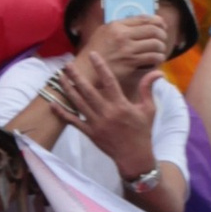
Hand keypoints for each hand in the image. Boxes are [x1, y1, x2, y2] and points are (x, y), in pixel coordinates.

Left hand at [50, 44, 158, 177]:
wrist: (134, 156)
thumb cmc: (142, 131)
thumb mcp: (149, 109)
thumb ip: (148, 89)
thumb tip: (157, 71)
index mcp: (121, 105)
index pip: (109, 81)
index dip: (101, 67)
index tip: (93, 55)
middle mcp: (107, 113)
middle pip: (88, 91)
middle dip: (77, 76)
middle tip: (68, 64)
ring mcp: (96, 123)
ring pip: (78, 103)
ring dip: (68, 89)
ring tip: (60, 77)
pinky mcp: (90, 133)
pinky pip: (74, 121)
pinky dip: (62, 113)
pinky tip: (53, 103)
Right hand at [87, 9, 171, 84]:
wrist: (86, 69)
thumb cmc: (95, 52)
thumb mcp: (104, 32)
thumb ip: (121, 26)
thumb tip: (141, 23)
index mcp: (117, 25)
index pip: (143, 19)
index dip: (157, 21)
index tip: (162, 25)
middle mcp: (123, 35)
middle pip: (153, 30)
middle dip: (162, 34)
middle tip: (163, 38)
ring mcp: (127, 49)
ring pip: (155, 44)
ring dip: (161, 47)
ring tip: (160, 50)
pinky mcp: (131, 63)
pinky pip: (152, 58)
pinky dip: (158, 58)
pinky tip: (157, 59)